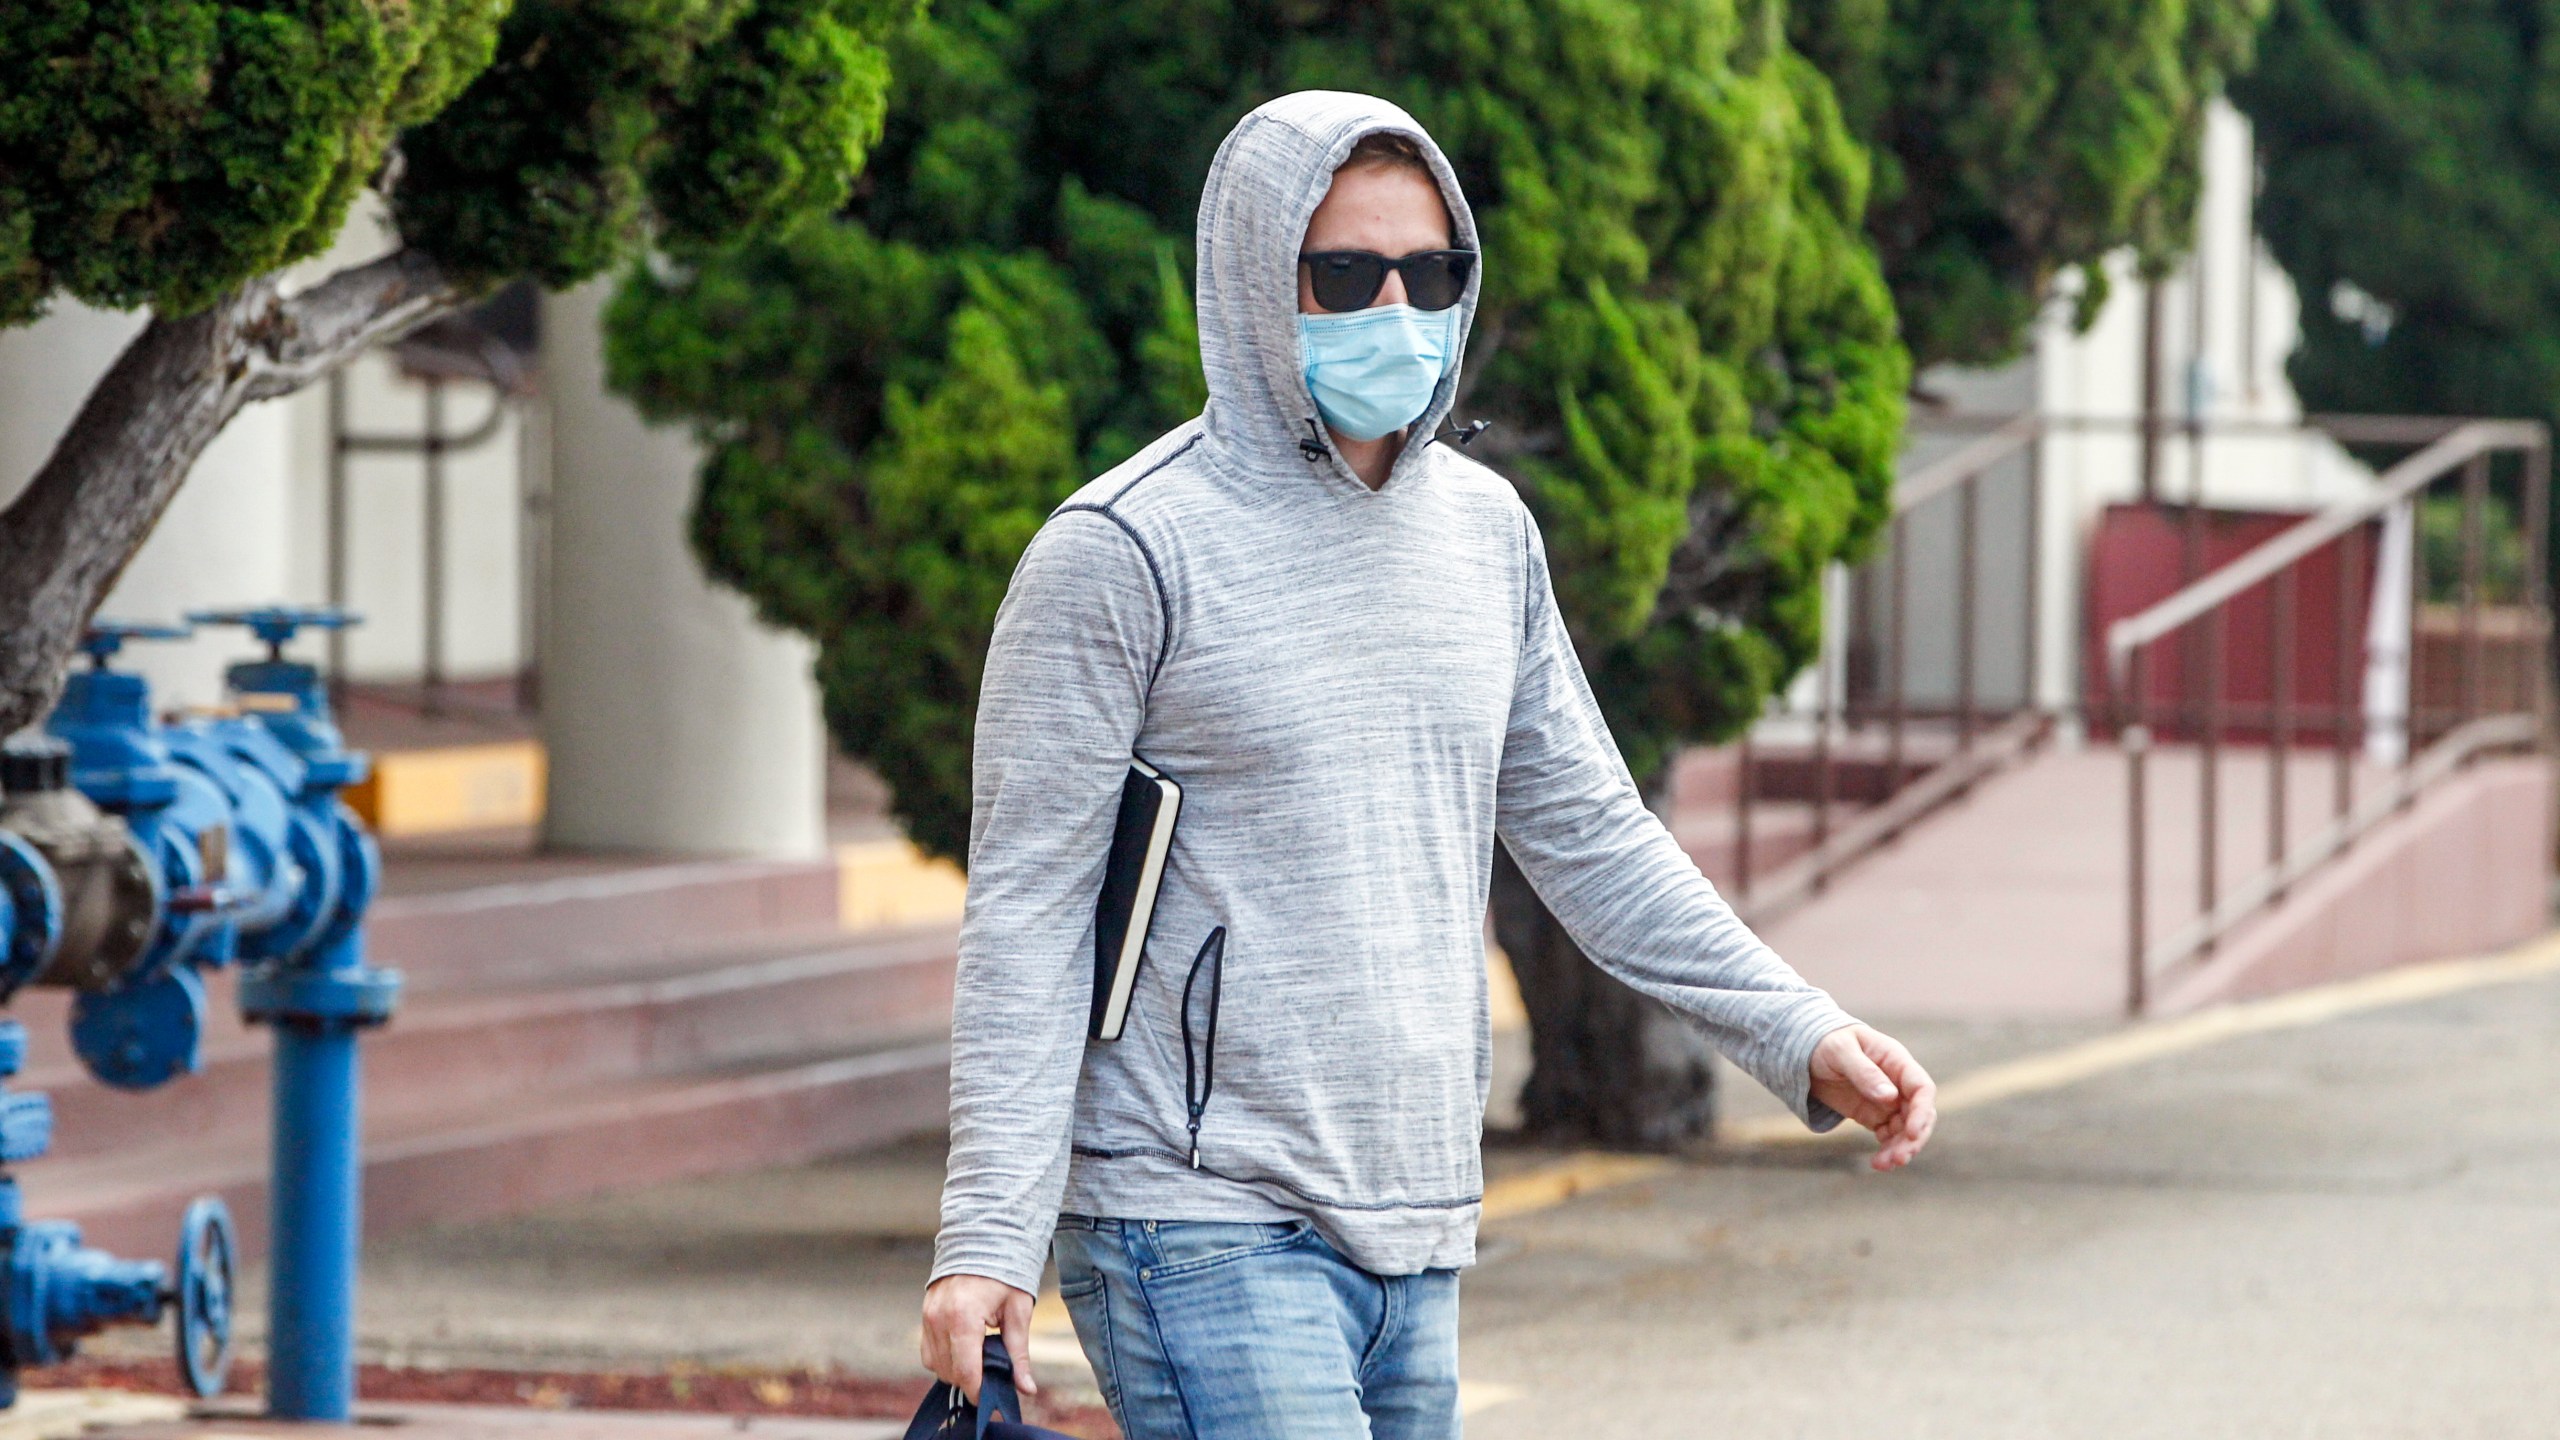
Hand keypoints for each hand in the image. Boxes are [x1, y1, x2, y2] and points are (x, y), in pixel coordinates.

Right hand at [920, 1273, 1036, 1402]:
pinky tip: (964, 1347)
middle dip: (970, 1380)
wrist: (984, 1237)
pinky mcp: (924, 1313)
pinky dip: (944, 1357)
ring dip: (956, 1369)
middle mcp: (939, 1318)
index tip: (992, 1396)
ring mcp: (928, 1316)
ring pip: (936, 1364)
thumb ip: (1018, 1353)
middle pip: (949, 1372)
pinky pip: (928, 1351)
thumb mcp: (1018, 1311)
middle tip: (992, 1371)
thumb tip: (1026, 1388)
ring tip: (980, 1356)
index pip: (966, 1371)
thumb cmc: (1006, 1272)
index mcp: (964, 1317)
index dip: (979, 1390)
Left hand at [1808, 1023, 1936, 1170]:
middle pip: (1919, 1114)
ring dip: (1900, 1149)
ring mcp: (1888, 1101)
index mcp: (1896, 1061)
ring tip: (1884, 1165)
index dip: (1922, 1111)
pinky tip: (1878, 1163)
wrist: (1808, 1052)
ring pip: (1905, 1130)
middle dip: (1913, 1138)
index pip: (1922, 1088)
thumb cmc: (1826, 1042)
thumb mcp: (1840, 1051)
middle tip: (1899, 1159)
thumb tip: (1890, 1096)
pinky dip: (1887, 1150)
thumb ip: (1864, 1072)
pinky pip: (1889, 1136)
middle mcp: (1898, 1083)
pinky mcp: (1875, 1115)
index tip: (1912, 1133)